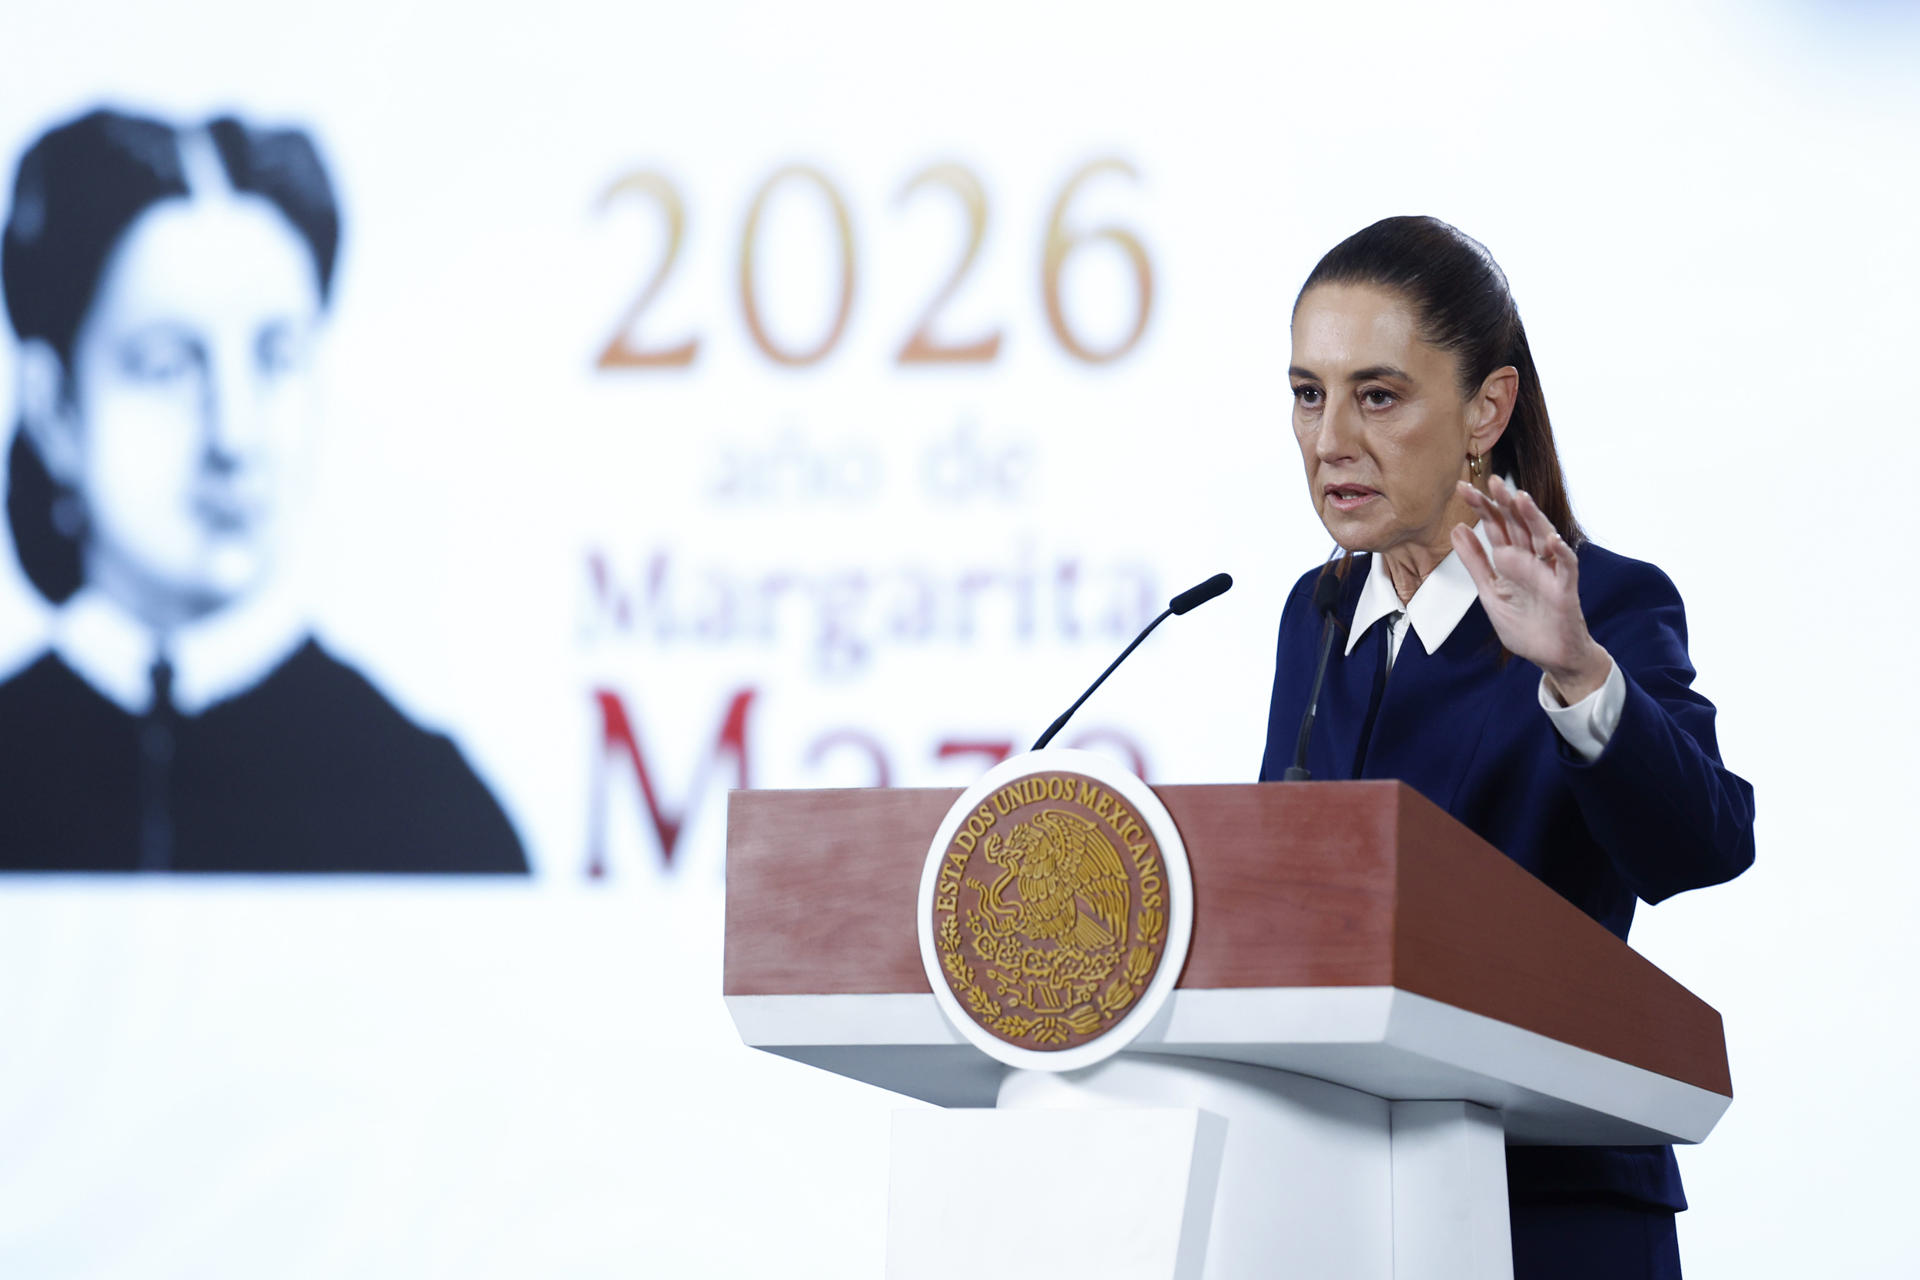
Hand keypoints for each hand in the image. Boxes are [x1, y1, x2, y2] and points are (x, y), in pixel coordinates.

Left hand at [1451, 475, 1611, 703]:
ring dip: (1533, 518)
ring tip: (1520, 498)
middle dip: (1505, 503)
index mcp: (1510, 559)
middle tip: (1492, 480)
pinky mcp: (1564, 590)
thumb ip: (1475, 561)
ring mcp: (1548, 572)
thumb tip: (1457, 528)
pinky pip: (1565, 567)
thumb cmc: (1523, 623)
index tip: (1462, 488)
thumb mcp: (1490, 591)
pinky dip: (1561, 553)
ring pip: (1543, 538)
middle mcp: (1530, 559)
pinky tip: (1552, 541)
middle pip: (1518, 524)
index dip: (1481, 507)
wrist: (1549, 655)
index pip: (1495, 526)